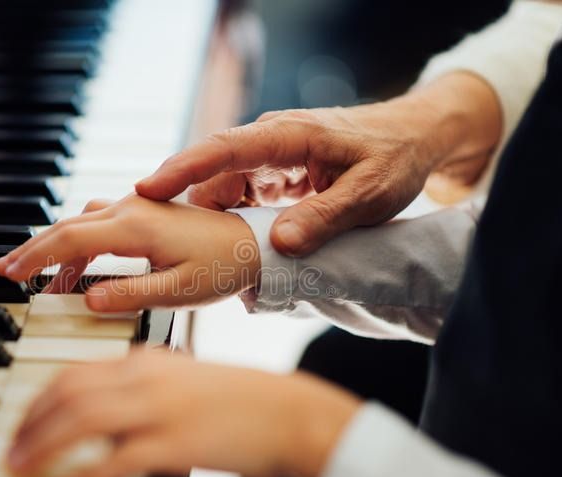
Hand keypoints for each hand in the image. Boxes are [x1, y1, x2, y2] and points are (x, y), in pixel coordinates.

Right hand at [0, 194, 260, 311]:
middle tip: (5, 271)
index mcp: (136, 228)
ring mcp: (137, 206)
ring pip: (81, 222)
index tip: (8, 274)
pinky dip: (79, 243)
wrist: (252, 242)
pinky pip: (100, 222)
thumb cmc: (223, 267)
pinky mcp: (145, 210)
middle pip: (68, 226)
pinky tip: (77, 269)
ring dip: (56, 247)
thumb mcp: (179, 291)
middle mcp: (131, 208)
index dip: (36, 257)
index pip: (71, 240)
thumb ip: (131, 294)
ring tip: (36, 277)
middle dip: (34, 249)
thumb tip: (87, 300)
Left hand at [7, 348, 360, 476]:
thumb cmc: (239, 401)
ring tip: (22, 468)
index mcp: (147, 361)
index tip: (23, 421)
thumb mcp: (184, 382)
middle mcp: (147, 379)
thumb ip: (142, 390)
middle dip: (30, 421)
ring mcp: (161, 410)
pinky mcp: (176, 444)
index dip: (39, 399)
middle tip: (12, 449)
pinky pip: (115, 460)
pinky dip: (82, 476)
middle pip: (69, 391)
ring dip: (43, 444)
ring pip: (82, 418)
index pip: (75, 370)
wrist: (289, 413)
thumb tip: (102, 417)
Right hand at [135, 72, 501, 255]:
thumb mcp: (369, 194)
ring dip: (208, 221)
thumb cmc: (394, 157)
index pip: (223, 148)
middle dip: (185, 207)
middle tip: (162, 246)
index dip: (182, 168)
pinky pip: (239, 198)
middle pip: (213, 175)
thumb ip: (324, 217)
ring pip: (222, 190)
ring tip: (192, 255)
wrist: (414, 139)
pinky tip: (227, 248)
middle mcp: (270, 142)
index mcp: (288, 136)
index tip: (147, 189)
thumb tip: (280, 244)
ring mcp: (269, 159)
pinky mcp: (274, 176)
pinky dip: (230, 223)